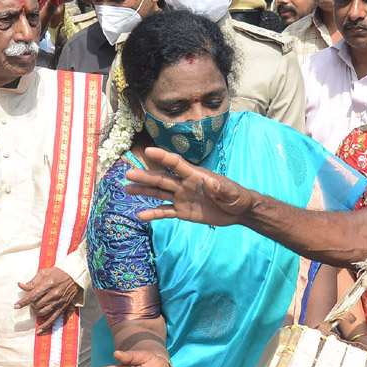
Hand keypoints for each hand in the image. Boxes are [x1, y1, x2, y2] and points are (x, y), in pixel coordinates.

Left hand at [16, 268, 81, 333]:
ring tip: (36, 307)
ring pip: (43, 312)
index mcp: (48, 284)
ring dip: (37, 311)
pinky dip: (45, 325)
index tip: (16, 306)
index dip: (24, 302)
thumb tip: (21, 285)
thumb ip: (32, 282)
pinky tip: (39, 331)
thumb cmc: (58, 273)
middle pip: (37, 304)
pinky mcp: (62, 307)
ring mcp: (58, 302)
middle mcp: (54, 294)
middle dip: (31, 304)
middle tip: (32, 300)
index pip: (33, 295)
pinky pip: (53, 318)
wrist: (74, 276)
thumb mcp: (44, 273)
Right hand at [125, 147, 254, 225]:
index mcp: (195, 175)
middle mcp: (184, 184)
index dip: (163, 157)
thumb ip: (221, 188)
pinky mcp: (182, 211)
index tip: (148, 151)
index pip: (177, 164)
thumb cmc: (236, 197)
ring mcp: (182, 197)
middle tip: (129, 174)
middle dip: (146, 176)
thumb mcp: (231, 193)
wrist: (238, 211)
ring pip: (159, 193)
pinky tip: (140, 215)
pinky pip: (165, 212)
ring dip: (144, 191)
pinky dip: (153, 213)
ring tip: (128, 189)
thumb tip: (212, 183)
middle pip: (162, 178)